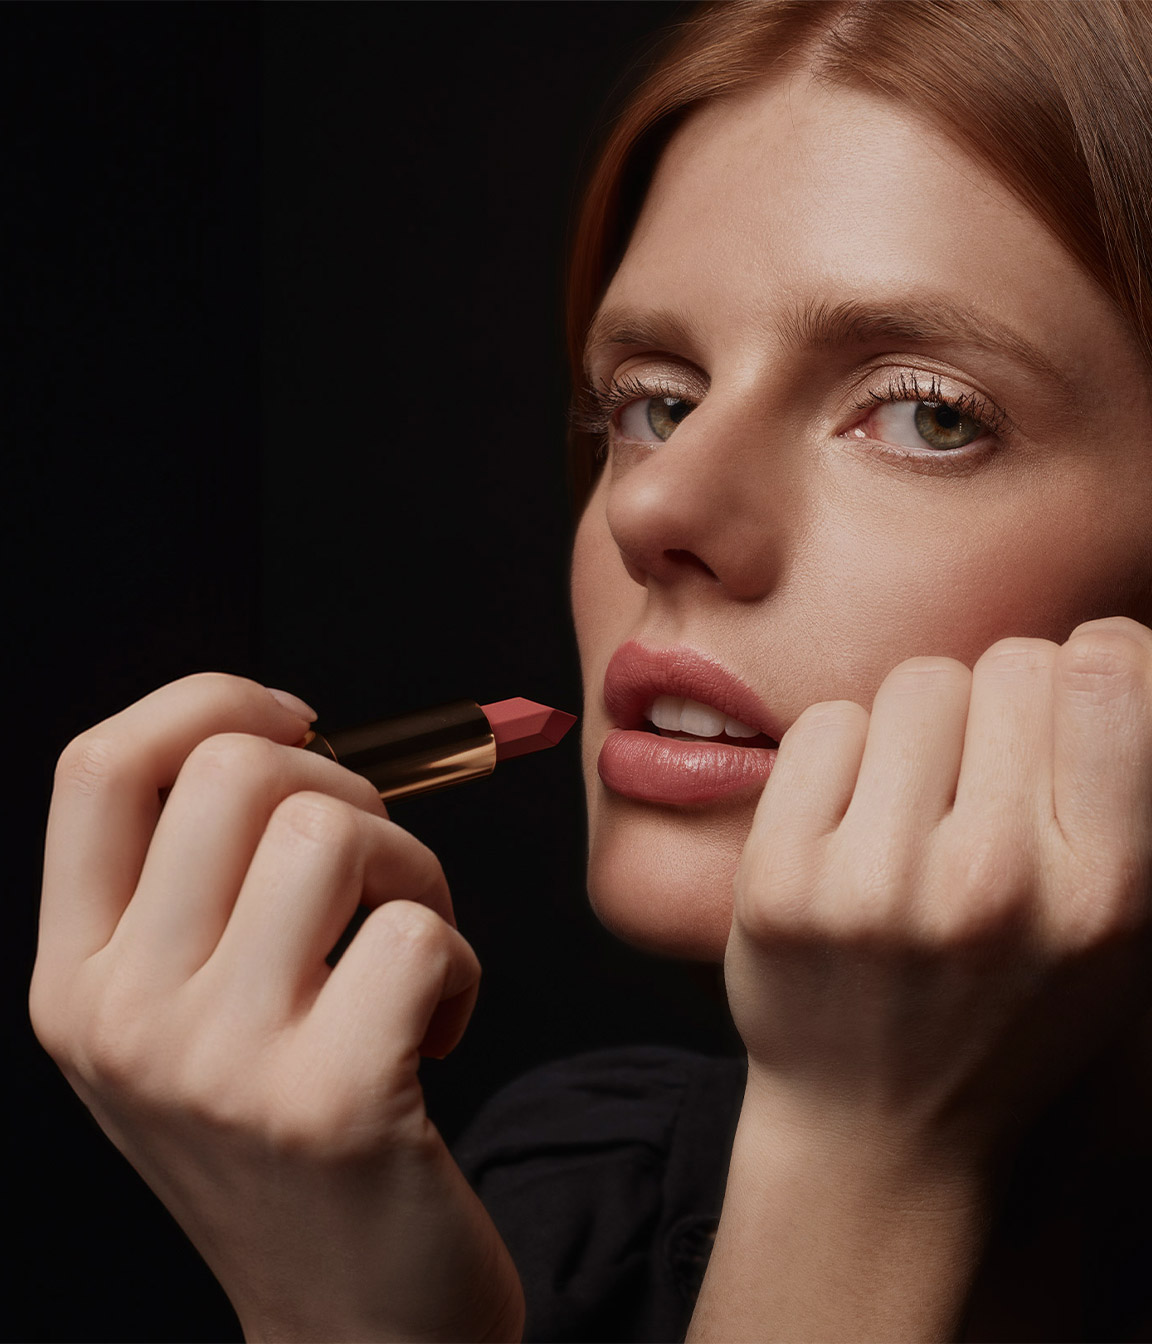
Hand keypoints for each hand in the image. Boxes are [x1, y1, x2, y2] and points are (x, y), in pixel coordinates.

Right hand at [30, 673, 523, 1342]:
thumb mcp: (195, 1016)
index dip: (210, 699)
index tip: (301, 717)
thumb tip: (295, 728)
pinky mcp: (331, 1102)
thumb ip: (205, 885)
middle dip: (349, 786)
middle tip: (376, 871)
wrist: (346, 1325)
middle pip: (237, 772)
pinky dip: (465, 965)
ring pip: (338, 831)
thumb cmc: (289, 1135)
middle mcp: (122, 1016)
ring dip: (414, 873)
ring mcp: (218, 1063)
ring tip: (414, 954)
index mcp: (76, 978)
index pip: (101, 764)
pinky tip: (440, 1032)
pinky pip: (423, 933)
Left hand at [725, 617, 1151, 1173]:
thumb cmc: (1006, 1011)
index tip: (1069, 701)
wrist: (876, 1127)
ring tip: (916, 806)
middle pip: (1006, 663)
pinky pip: (827, 723)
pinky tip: (851, 824)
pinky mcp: (780, 879)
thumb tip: (1107, 639)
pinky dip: (844, 756)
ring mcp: (875, 883)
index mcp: (1103, 893)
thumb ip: (1119, 787)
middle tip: (982, 779)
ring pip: (915, 683)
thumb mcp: (1113, 927)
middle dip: (998, 705)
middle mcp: (992, 884)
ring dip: (919, 728)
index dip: (1092, 664)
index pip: (1108, 671)